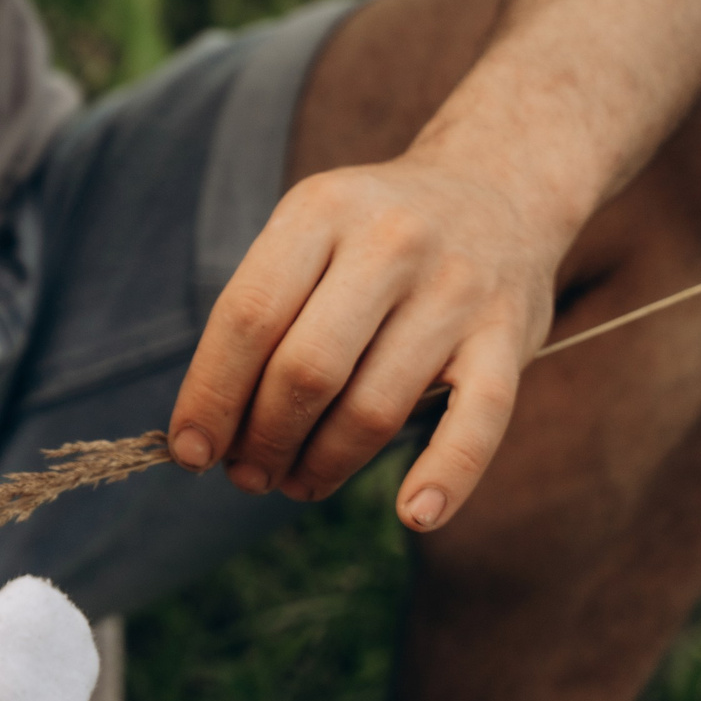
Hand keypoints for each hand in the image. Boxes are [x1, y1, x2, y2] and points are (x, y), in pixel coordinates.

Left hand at [167, 153, 556, 532]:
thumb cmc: (371, 234)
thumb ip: (264, 314)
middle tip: (245, 475)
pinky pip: (478, 421)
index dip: (210, 395)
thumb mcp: (309, 232)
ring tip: (295, 484)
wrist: (497, 186)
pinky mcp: (510, 335)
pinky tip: (413, 514)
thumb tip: (211, 430)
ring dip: (324, 464)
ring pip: (374, 406)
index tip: (190, 450)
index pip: (247, 318)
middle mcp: (390, 244)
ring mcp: (456, 290)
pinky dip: (446, 476)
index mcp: (320, 211)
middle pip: (305, 369)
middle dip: (262, 438)